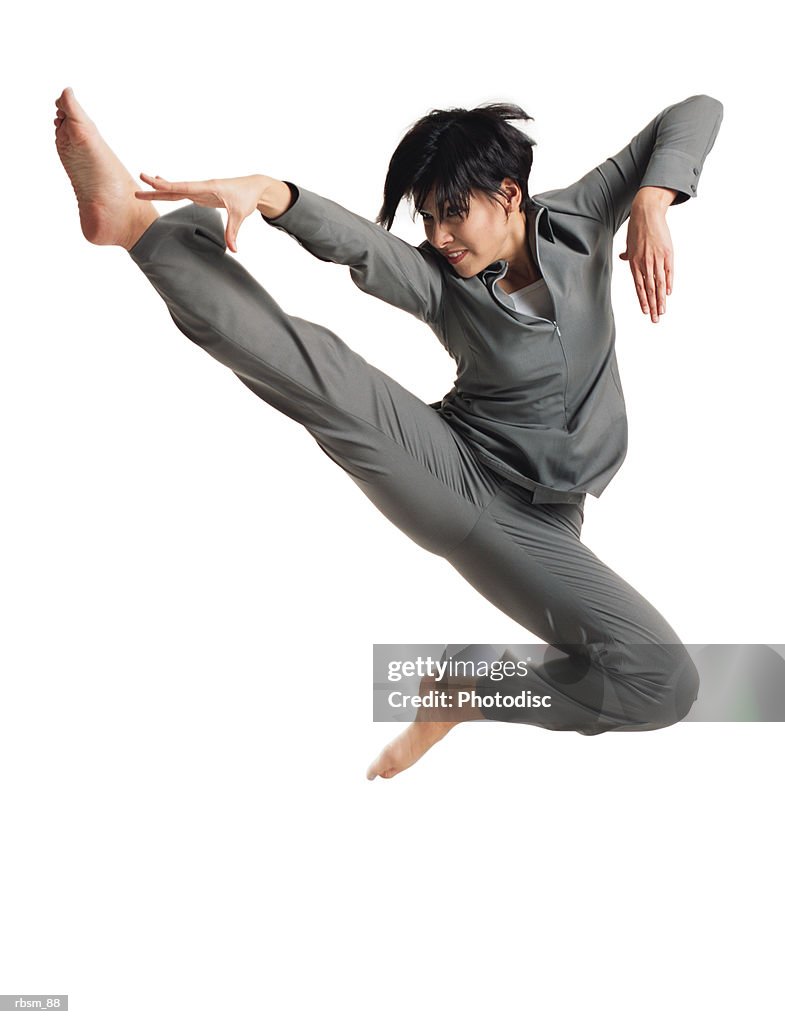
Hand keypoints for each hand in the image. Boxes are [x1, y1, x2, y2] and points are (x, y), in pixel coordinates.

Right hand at [134, 173, 266, 252]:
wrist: (254, 188)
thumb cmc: (247, 197)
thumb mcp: (240, 215)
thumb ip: (233, 232)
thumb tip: (232, 250)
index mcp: (208, 188)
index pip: (184, 187)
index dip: (169, 185)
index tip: (154, 180)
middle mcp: (201, 187)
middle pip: (175, 187)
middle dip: (158, 185)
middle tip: (140, 177)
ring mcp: (200, 191)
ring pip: (176, 190)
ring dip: (160, 189)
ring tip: (144, 185)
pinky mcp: (202, 195)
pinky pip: (182, 193)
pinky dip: (171, 191)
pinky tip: (161, 187)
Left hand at [618, 190, 676, 323]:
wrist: (647, 213)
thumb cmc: (637, 228)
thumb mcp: (629, 243)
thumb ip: (628, 254)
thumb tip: (623, 257)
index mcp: (634, 264)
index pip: (639, 288)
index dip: (643, 301)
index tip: (645, 313)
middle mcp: (644, 264)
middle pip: (649, 290)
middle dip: (652, 306)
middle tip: (655, 320)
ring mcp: (656, 259)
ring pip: (659, 284)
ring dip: (661, 299)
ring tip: (662, 311)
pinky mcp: (667, 252)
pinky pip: (668, 271)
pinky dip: (669, 283)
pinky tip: (668, 293)